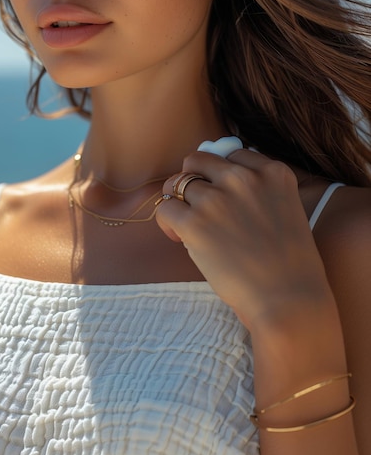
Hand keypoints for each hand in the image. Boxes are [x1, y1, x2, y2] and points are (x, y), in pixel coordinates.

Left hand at [155, 145, 332, 330]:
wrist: (288, 301)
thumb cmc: (288, 265)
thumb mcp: (286, 210)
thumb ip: (258, 190)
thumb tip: (213, 178)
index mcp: (273, 172)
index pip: (233, 153)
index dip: (220, 174)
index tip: (220, 193)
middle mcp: (244, 178)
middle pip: (198, 160)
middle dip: (192, 179)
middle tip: (195, 204)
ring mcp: (217, 198)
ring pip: (177, 182)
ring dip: (178, 201)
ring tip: (185, 225)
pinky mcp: (194, 222)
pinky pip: (165, 207)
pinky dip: (166, 222)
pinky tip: (177, 237)